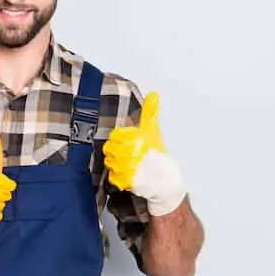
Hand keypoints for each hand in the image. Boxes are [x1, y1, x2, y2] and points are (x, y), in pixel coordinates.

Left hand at [102, 92, 185, 215]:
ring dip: (115, 164)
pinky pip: (112, 177)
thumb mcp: (152, 129)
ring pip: (109, 163)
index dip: (119, 139)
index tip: (126, 142)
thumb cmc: (157, 152)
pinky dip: (116, 176)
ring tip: (126, 164)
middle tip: (125, 154)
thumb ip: (150, 112)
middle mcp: (133, 152)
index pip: (114, 136)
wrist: (165, 178)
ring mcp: (129, 168)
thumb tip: (153, 94)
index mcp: (138, 138)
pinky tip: (126, 174)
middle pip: (109, 149)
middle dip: (115, 151)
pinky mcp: (127, 181)